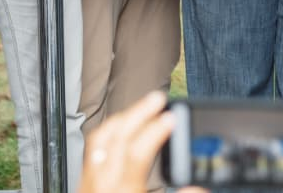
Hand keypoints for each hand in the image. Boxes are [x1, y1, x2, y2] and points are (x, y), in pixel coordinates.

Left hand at [79, 91, 199, 192]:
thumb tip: (198, 189)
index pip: (137, 153)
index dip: (155, 132)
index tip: (172, 118)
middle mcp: (102, 187)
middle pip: (115, 139)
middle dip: (138, 113)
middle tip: (158, 98)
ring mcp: (90, 186)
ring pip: (99, 142)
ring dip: (122, 119)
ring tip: (141, 108)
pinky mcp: (84, 188)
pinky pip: (92, 152)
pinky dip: (108, 134)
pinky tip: (120, 131)